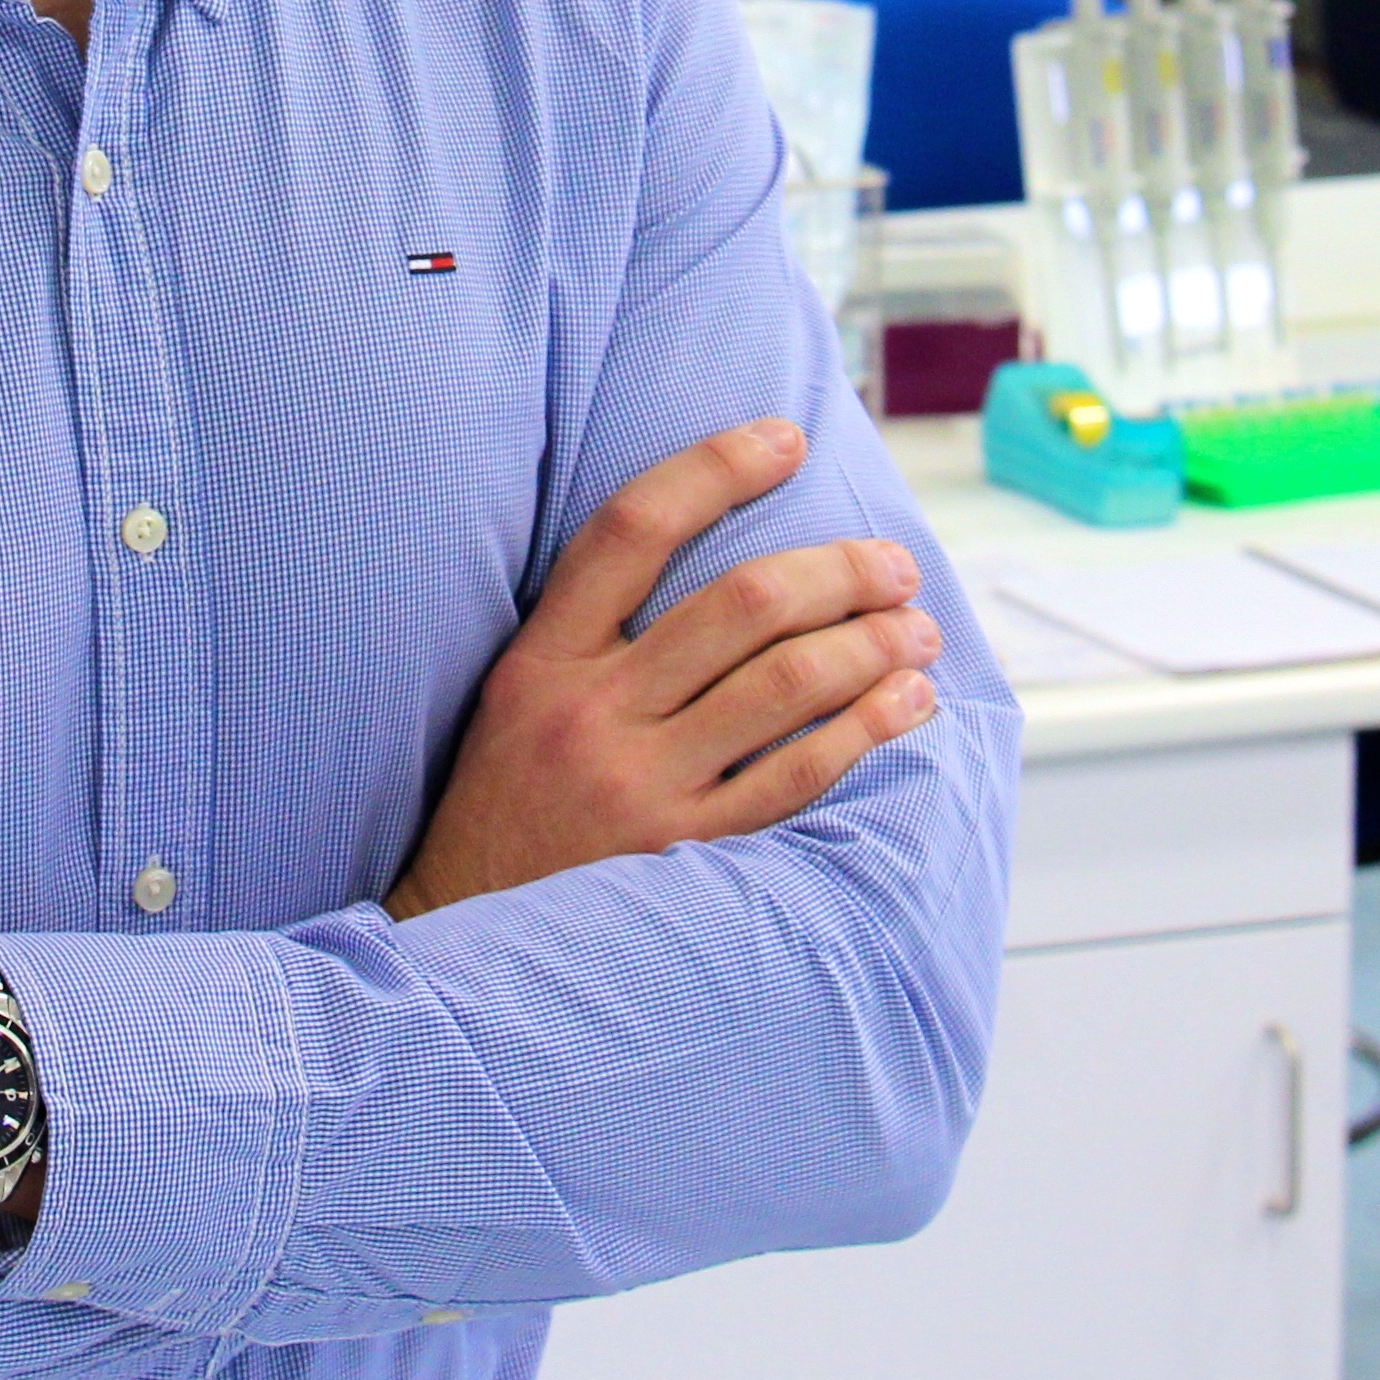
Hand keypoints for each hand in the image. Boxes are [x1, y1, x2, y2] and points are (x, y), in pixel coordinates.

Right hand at [388, 418, 942, 920]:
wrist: (463, 940)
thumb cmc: (508, 803)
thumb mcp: (517, 698)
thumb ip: (593, 629)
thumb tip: (718, 551)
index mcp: (543, 659)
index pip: (633, 527)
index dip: (717, 466)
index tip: (786, 439)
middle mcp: (592, 714)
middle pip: (743, 602)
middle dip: (840, 570)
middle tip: (894, 565)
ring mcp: (641, 787)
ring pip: (787, 682)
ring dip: (873, 643)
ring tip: (917, 629)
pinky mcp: (684, 856)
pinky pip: (798, 776)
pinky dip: (866, 728)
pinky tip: (907, 703)